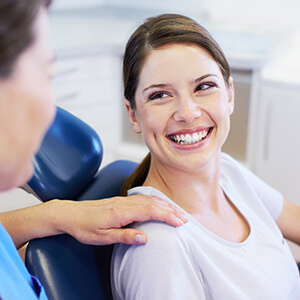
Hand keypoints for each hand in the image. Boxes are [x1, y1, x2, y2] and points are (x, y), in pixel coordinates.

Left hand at [57, 195, 187, 245]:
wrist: (71, 214)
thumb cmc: (85, 227)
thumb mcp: (102, 237)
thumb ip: (124, 236)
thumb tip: (145, 237)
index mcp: (121, 212)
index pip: (150, 211)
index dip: (167, 216)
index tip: (180, 222)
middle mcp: (124, 203)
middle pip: (153, 203)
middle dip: (171, 210)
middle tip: (185, 218)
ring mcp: (123, 200)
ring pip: (149, 199)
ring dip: (165, 205)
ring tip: (177, 212)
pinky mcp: (121, 200)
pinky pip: (143, 198)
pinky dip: (156, 201)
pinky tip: (160, 204)